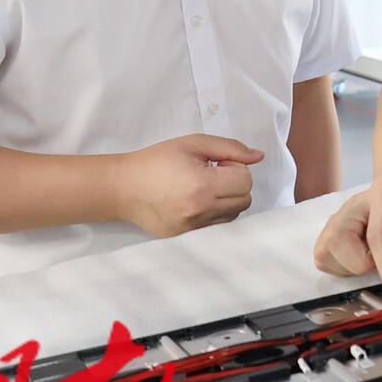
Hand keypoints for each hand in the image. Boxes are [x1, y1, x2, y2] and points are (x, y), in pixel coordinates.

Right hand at [114, 134, 263, 237]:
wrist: (123, 187)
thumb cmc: (156, 161)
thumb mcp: (192, 143)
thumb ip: (229, 148)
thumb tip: (258, 157)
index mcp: (202, 186)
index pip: (245, 181)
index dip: (234, 167)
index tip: (215, 163)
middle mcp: (200, 211)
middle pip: (245, 199)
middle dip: (234, 183)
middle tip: (211, 174)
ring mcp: (193, 228)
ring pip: (234, 214)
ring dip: (227, 199)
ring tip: (202, 188)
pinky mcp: (187, 237)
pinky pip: (217, 226)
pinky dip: (215, 212)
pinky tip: (196, 201)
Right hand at [312, 177, 381, 297]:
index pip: (379, 235)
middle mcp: (354, 206)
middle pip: (341, 242)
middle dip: (364, 264)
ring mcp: (337, 217)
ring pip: (326, 252)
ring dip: (351, 266)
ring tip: (372, 255)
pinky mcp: (328, 231)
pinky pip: (323, 258)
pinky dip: (341, 266)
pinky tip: (360, 256)